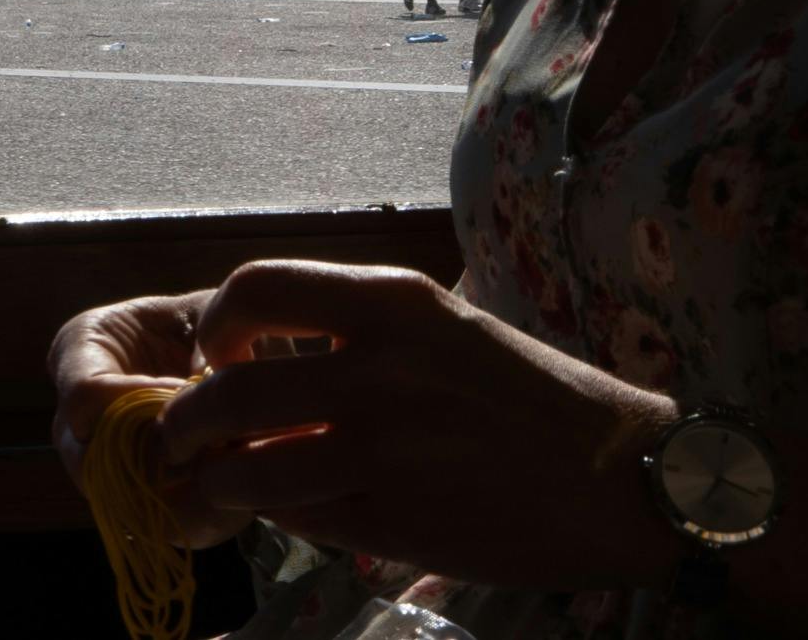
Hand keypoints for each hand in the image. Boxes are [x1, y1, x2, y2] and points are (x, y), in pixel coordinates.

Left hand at [143, 262, 679, 590]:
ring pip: (249, 465)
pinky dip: (278, 515)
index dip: (216, 324)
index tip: (218, 350)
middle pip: (227, 387)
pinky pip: (297, 517)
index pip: (255, 286)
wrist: (618, 475)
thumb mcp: (445, 328)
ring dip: (223, 477)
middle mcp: (378, 367)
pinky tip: (292, 508)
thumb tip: (268, 350)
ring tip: (228, 480)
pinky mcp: (393, 521)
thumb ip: (360, 334)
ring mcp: (383, 449)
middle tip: (191, 432)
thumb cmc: (531, 396)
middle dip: (189, 419)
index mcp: (393, 301)